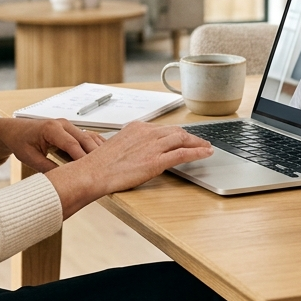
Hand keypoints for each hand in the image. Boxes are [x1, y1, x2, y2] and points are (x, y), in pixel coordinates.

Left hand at [0, 117, 104, 171]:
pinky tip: (103, 157)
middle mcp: (62, 124)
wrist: (15, 131)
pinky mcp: (71, 130)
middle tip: (104, 170)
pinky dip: (95, 146)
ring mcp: (68, 125)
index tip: (90, 172)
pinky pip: (87, 136)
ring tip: (107, 165)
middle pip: (85, 139)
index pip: (72, 144)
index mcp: (51, 128)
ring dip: (98, 150)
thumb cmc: (20, 141)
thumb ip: (47, 168)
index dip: (83, 158)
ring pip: (89, 137)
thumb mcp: (30, 157)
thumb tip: (62, 180)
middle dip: (95, 155)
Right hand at [45, 122, 212, 217]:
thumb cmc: (100, 164)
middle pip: (176, 131)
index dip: (177, 133)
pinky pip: (183, 153)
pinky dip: (197, 152)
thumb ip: (133, 145)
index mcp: (137, 128)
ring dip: (198, 143)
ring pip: (182, 139)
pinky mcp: (156, 160)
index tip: (183, 137)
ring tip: (207, 147)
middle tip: (201, 141)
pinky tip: (206, 154)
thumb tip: (141, 152)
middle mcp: (146, 133)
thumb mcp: (117, 146)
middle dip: (191, 137)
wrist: (93, 173)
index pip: (163, 128)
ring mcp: (152, 146)